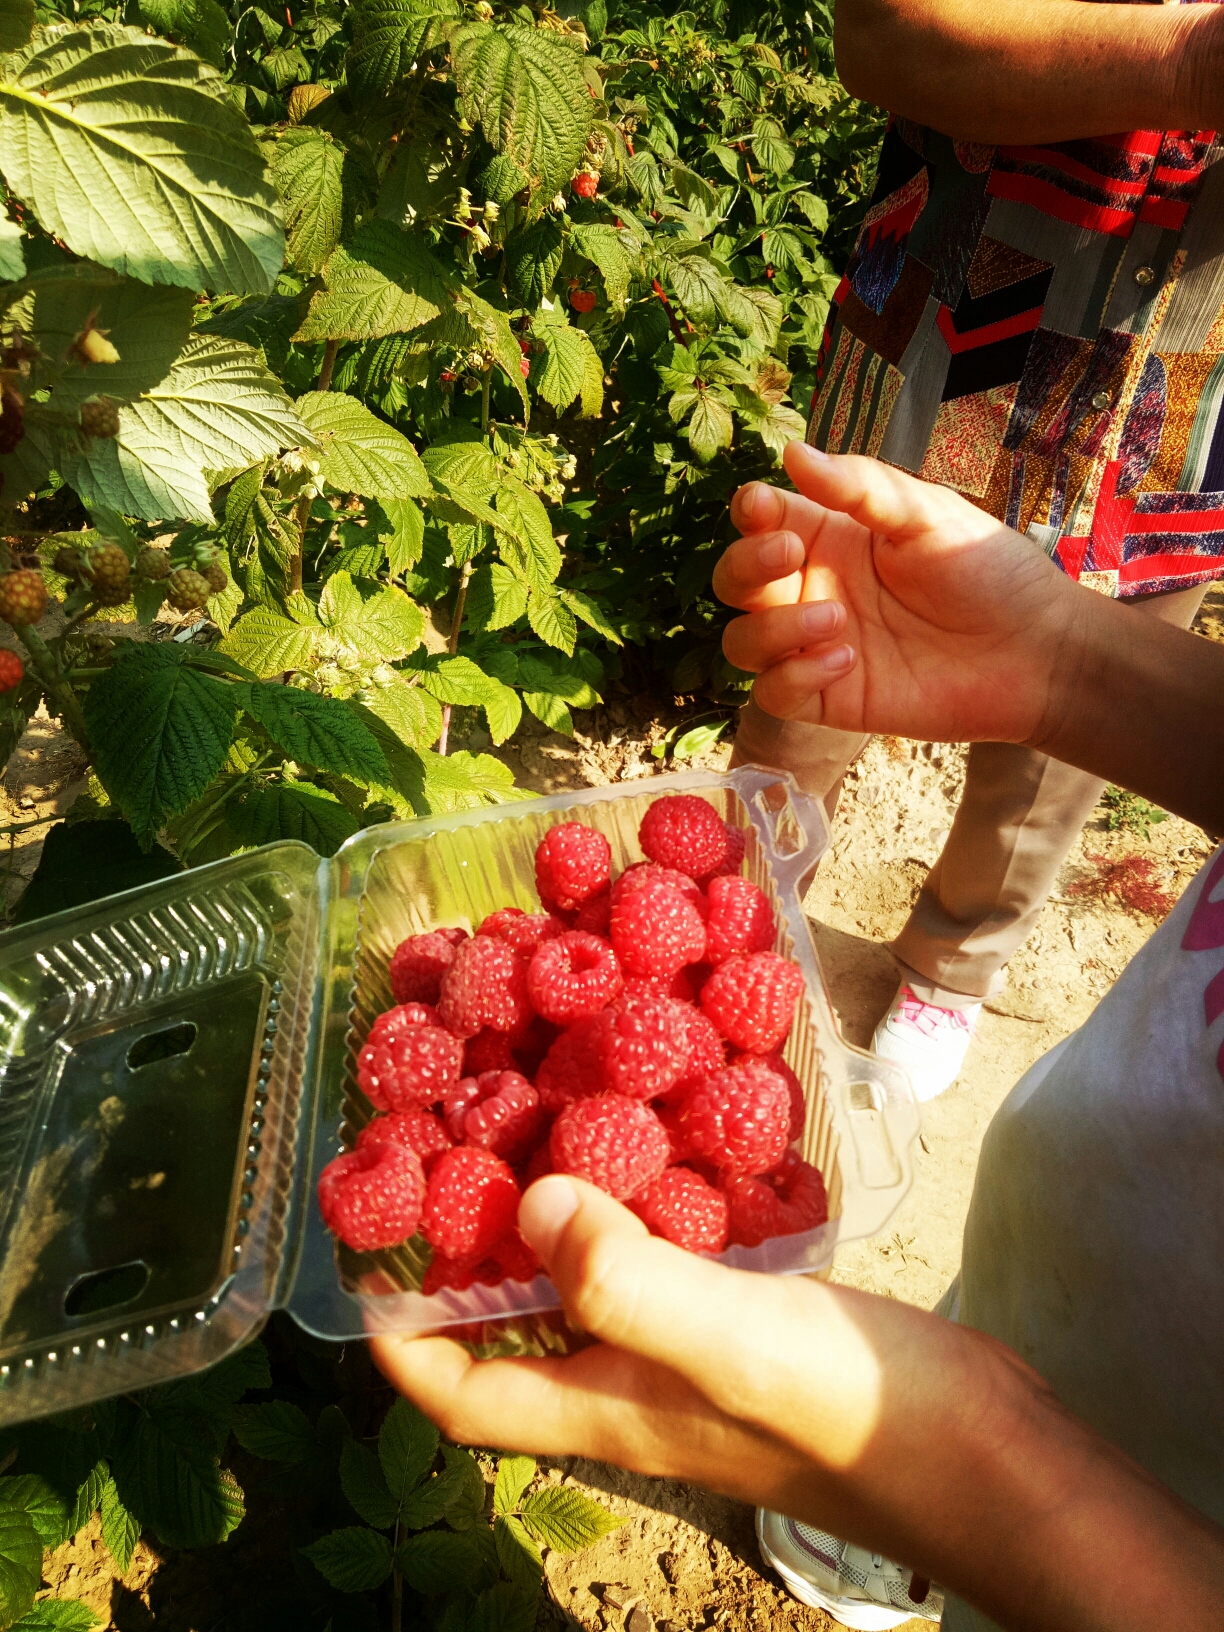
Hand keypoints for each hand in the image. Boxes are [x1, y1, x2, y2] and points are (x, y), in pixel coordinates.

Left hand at [371, 1177, 1017, 1538]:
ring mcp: (689, 1354)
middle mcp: (629, 1384)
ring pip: (586, 1282)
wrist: (989, 1455)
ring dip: (550, 1213)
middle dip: (463, 1249)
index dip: (398, 1336)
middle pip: (511, 1328)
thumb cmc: (852, 1408)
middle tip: (447, 1141)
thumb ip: (626, 1280)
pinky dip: (642, 1198)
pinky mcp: (744, 1318)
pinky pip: (663, 1252)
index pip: (460, 1392)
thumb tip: (526, 1204)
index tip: (366, 1250)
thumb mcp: (730, 1339)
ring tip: (537, 1113)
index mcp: (603, 1404)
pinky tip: (659, 1134)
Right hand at [715, 443, 1084, 746]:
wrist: (1036, 652)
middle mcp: (813, 590)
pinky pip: (773, 693)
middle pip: (733, 581)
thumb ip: (860, 486)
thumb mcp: (927, 514)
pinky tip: (845, 660)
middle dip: (745, 565)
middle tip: (792, 555)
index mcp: (830, 536)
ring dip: (772, 628)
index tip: (764, 506)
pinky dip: (793, 676)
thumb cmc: (989, 572)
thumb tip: (791, 453)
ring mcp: (815, 646)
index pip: (760, 519)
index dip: (748, 511)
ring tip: (837, 622)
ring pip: (741, 642)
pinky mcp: (829, 698)